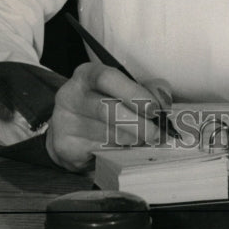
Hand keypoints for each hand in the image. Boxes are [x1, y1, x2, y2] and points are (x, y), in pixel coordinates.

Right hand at [45, 63, 172, 171]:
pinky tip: (126, 150)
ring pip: (105, 135)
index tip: (155, 109)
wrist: (70, 129)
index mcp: (86, 75)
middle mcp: (70, 96)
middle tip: (157, 134)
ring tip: (145, 141)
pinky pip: (99, 152)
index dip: (134, 93)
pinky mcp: (65, 147)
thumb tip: (164, 103)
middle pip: (105, 109)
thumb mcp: (124, 90)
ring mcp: (65, 123)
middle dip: (137, 124)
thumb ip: (147, 90)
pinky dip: (119, 153)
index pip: (107, 78)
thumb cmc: (104, 104)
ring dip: (132, 141)